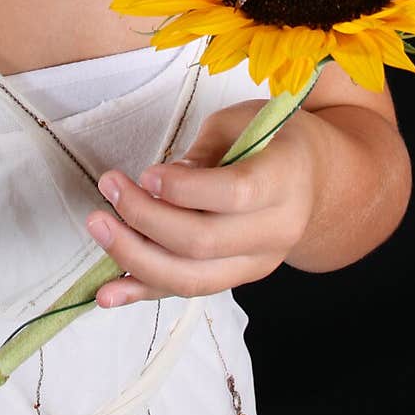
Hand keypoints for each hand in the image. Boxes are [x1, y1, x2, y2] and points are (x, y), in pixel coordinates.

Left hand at [85, 100, 317, 307]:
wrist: (315, 179)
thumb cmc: (273, 138)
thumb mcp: (243, 122)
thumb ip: (205, 151)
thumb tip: (161, 182)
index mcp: (283, 180)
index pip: (233, 194)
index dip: (184, 189)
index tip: (145, 174)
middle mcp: (275, 231)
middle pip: (203, 242)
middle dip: (145, 219)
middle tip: (108, 188)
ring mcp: (257, 263)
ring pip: (192, 278)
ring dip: (136, 257)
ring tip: (98, 228)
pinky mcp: (237, 279)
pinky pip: (186, 292)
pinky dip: (143, 292)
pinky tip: (107, 292)